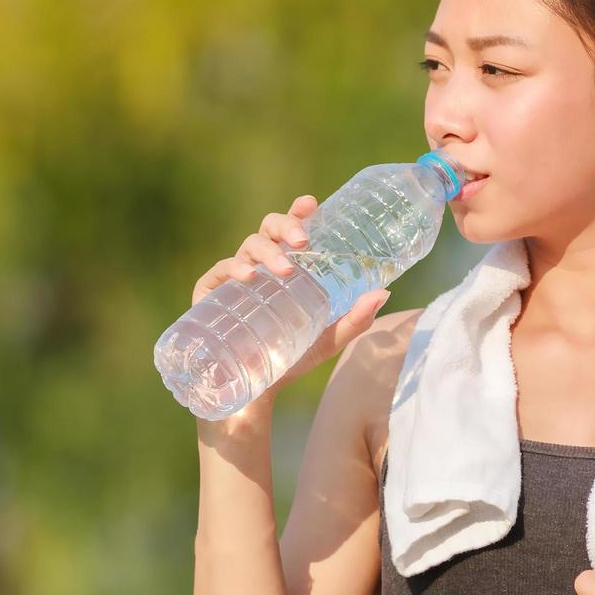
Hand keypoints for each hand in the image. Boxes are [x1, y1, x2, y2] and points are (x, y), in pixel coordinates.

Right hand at [191, 194, 392, 413]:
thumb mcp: (329, 338)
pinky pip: (220, 271)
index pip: (291, 230)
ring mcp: (234, 277)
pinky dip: (234, 269)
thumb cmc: (292, 356)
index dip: (298, 212)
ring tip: (285, 269)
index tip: (310, 204)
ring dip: (268, 252)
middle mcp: (260, 265)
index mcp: (286, 266)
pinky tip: (249, 277)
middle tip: (303, 240)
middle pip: (269, 229)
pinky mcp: (211, 294)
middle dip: (286, 226)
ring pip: (249, 246)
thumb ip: (356, 319)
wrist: (257, 390)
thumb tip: (383, 293)